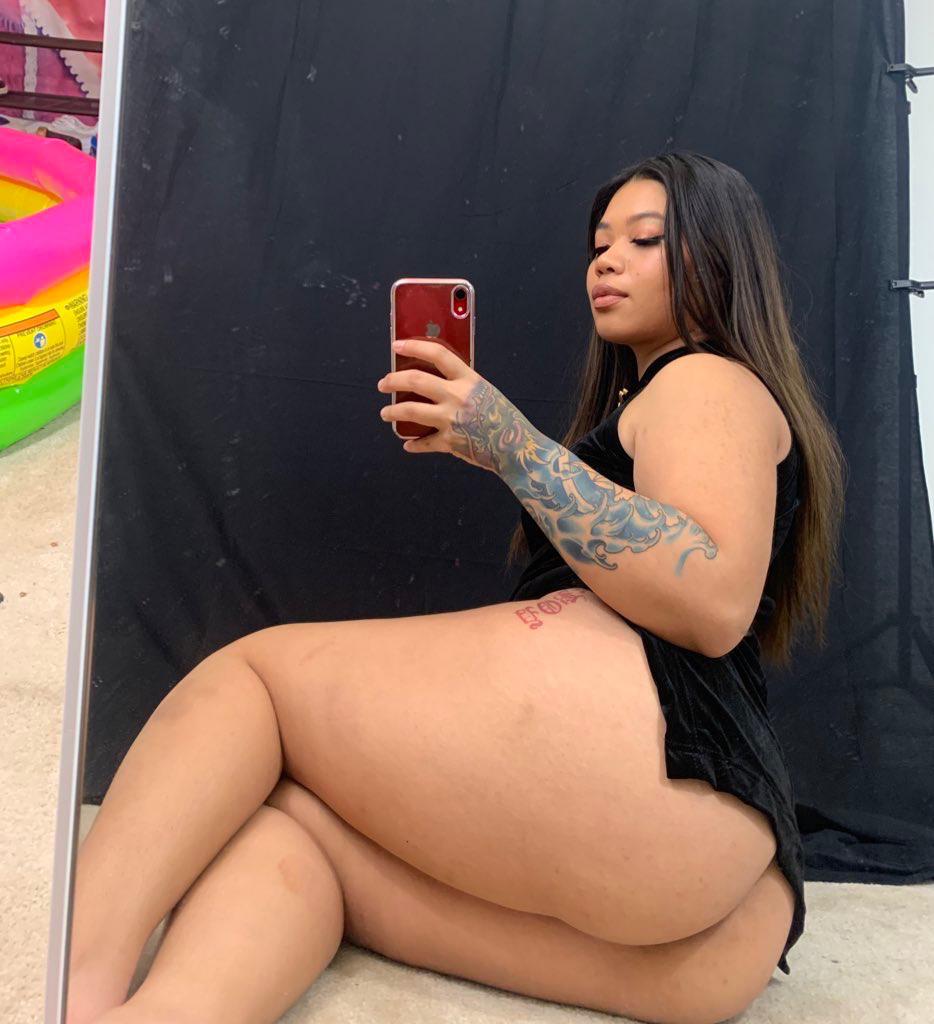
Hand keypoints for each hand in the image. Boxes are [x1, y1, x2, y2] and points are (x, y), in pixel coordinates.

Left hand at [377, 337, 528, 472]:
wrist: (517, 448)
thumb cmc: (504, 419)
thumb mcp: (485, 391)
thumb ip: (462, 385)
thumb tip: (436, 381)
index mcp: (468, 379)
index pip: (437, 354)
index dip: (414, 346)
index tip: (397, 345)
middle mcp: (457, 396)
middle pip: (415, 380)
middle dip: (393, 380)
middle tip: (383, 384)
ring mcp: (451, 419)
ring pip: (410, 410)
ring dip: (393, 412)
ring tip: (385, 413)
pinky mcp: (449, 442)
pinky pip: (424, 442)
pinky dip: (414, 445)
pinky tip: (409, 445)